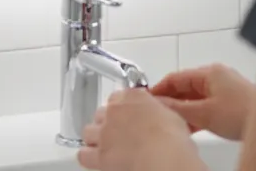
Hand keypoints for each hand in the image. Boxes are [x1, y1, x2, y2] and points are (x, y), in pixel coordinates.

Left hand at [76, 87, 199, 170]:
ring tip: (105, 144)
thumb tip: (157, 116)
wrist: (161, 158)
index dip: (124, 106)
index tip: (128, 112)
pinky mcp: (98, 155)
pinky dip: (88, 156)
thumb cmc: (171, 139)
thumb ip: (158, 111)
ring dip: (95, 136)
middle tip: (119, 130)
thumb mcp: (171, 116)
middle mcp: (114, 112)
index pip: (120, 96)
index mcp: (133, 97)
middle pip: (102, 112)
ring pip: (89, 131)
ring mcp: (104, 133)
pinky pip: (84, 154)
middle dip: (108, 120)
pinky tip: (96, 158)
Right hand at [148, 63, 255, 140]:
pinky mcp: (231, 101)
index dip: (159, 89)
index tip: (147, 100)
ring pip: (195, 97)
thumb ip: (178, 108)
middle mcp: (217, 76)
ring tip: (171, 122)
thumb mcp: (204, 113)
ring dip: (183, 109)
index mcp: (210, 72)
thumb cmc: (244, 112)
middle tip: (157, 113)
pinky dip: (196, 114)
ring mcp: (225, 88)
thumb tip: (159, 104)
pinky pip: (206, 104)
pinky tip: (189, 126)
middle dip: (171, 101)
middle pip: (185, 87)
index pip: (175, 77)